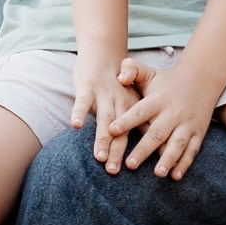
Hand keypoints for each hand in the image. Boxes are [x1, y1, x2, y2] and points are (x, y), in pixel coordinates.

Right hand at [73, 49, 139, 174]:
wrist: (104, 53)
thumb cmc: (118, 83)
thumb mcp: (132, 100)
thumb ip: (138, 122)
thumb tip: (151, 149)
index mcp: (133, 108)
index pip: (139, 132)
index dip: (140, 150)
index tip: (140, 169)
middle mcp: (120, 103)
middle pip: (120, 131)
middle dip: (118, 151)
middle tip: (114, 171)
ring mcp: (104, 95)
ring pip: (103, 120)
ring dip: (102, 138)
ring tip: (100, 157)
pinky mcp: (87, 87)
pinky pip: (82, 101)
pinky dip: (79, 112)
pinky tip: (75, 125)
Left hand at [115, 57, 222, 180]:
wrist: (202, 80)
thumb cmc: (167, 81)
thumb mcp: (149, 72)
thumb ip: (131, 69)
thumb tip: (119, 76)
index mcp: (158, 100)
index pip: (140, 111)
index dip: (126, 120)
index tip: (111, 130)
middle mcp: (173, 113)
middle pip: (157, 133)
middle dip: (144, 149)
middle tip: (130, 164)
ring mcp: (186, 124)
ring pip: (176, 143)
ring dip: (167, 159)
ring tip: (157, 173)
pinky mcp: (198, 133)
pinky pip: (192, 150)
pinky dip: (184, 163)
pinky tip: (175, 176)